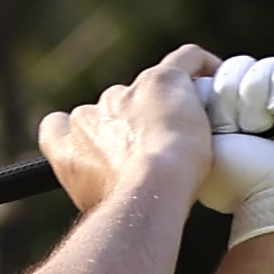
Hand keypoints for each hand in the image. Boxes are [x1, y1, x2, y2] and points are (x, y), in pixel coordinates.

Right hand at [34, 44, 217, 215]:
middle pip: (111, 110)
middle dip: (133, 126)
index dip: (81, 134)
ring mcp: (126, 95)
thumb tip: (115, 200)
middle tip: (161, 153)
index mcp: (69, 148)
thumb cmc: (130, 213)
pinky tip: (215, 79)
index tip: (103, 149)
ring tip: (192, 133)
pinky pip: (186, 60)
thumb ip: (101, 192)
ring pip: (149, 91)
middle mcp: (91, 116)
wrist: (149, 193)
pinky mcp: (162, 81)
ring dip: (165, 106)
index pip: (58, 127)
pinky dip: (200, 66)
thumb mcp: (101, 210)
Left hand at [196, 54, 273, 264]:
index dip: (222, 88)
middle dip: (241, 91)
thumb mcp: (204, 145)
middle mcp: (262, 114)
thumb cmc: (243, 181)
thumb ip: (196, 108)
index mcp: (232, 123)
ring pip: (271, 68)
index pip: (224, 78)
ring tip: (266, 124)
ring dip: (261, 91)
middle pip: (246, 69)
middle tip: (246, 128)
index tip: (224, 124)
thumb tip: (201, 76)